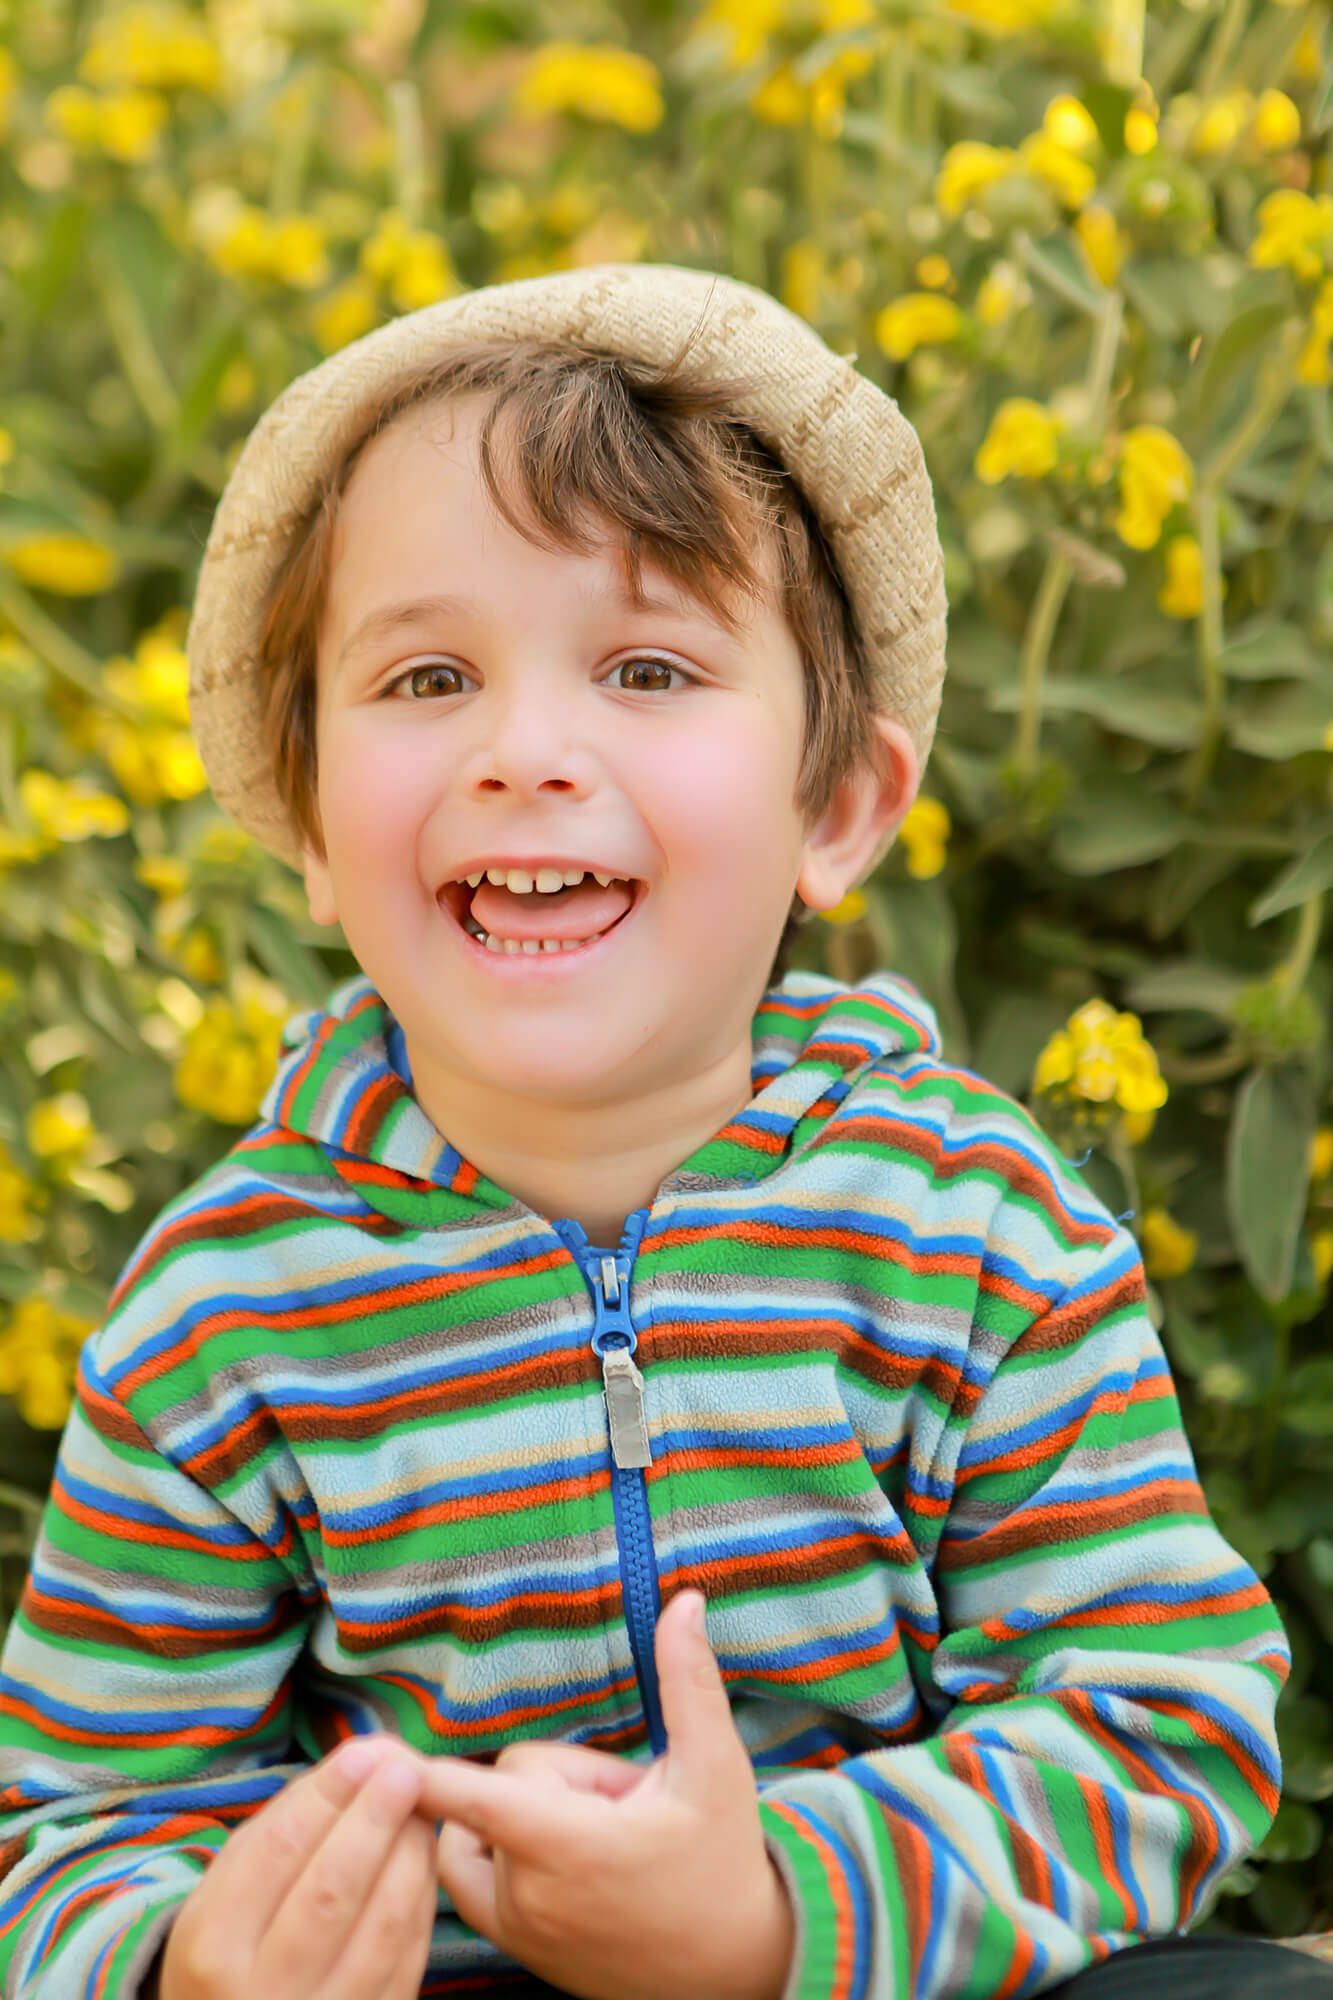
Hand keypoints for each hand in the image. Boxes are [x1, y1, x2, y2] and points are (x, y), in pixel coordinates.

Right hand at [155, 1736, 437, 1999]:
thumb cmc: (230, 1950)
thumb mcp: (223, 1896)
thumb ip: (280, 1829)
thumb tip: (356, 1760)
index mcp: (213, 1945)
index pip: (278, 1853)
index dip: (327, 1797)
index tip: (364, 1752)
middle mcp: (262, 1992)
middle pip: (332, 1890)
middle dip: (375, 1819)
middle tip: (405, 1768)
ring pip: (383, 1925)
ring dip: (411, 1853)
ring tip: (422, 1805)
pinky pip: (408, 1957)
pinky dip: (421, 1898)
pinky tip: (423, 1857)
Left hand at [425, 1590, 793, 1999]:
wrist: (734, 1969)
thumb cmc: (722, 1863)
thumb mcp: (716, 1766)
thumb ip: (688, 1680)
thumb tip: (685, 1601)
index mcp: (567, 1847)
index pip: (471, 1798)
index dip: (422, 1773)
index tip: (371, 1755)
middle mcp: (527, 1894)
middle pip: (504, 1786)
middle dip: (557, 1779)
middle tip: (622, 1805)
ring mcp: (516, 1928)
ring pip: (479, 1828)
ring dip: (519, 1818)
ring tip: (593, 1836)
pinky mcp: (513, 1947)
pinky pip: (470, 1874)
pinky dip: (495, 1851)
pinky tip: (561, 1857)